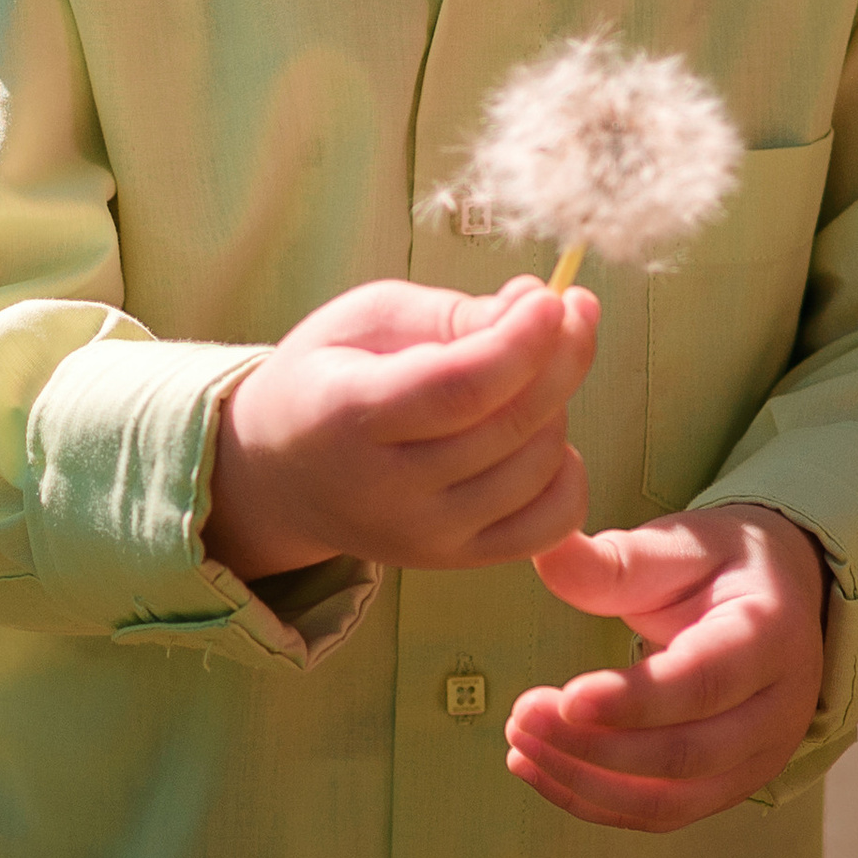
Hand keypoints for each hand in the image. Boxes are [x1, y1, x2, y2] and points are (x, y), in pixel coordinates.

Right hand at [204, 276, 597, 580]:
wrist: (282, 473)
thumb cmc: (326, 376)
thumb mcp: (364, 318)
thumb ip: (448, 314)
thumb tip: (533, 306)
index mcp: (349, 416)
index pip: (457, 389)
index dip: (519, 343)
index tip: (551, 298)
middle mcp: (389, 491)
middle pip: (508, 426)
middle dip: (561, 358)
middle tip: (574, 309)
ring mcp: (427, 536)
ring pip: (536, 469)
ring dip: (558, 404)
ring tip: (535, 368)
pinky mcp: (458, 560)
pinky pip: (549, 525)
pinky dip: (566, 472)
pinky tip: (545, 430)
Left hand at [504, 505, 827, 829]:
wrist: (778, 593)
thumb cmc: (719, 563)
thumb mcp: (679, 543)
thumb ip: (617, 558)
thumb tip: (546, 552)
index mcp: (768, 635)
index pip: (703, 682)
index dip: (633, 700)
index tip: (565, 699)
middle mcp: (777, 710)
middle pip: (686, 754)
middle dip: (595, 747)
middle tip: (522, 717)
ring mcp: (759, 758)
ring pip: (672, 800)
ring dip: (587, 782)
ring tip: (520, 744)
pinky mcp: (730, 785)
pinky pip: (663, 811)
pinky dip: (598, 800)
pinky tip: (541, 768)